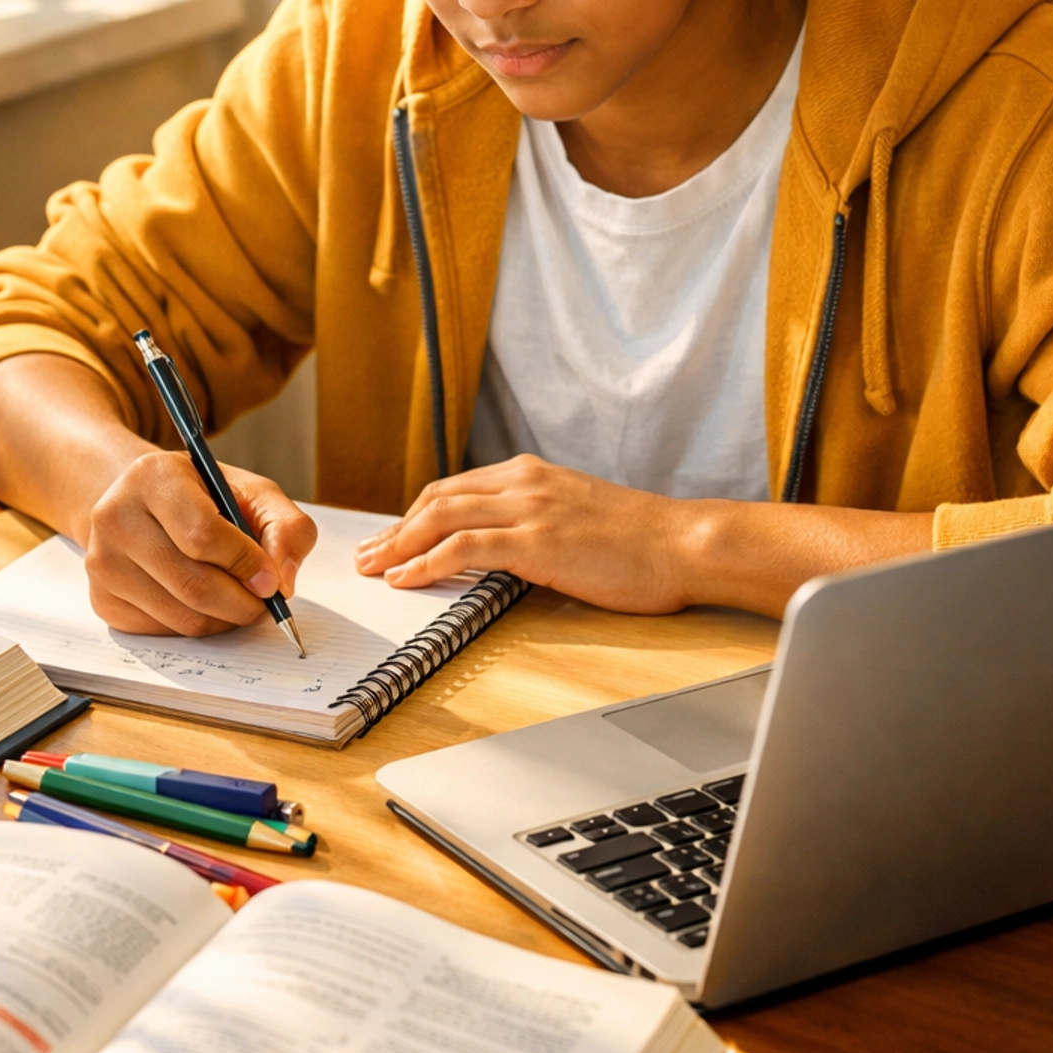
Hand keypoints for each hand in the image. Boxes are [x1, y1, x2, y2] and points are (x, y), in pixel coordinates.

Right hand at [85, 451, 317, 636]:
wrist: (143, 504)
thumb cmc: (204, 497)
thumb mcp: (252, 492)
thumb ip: (286, 527)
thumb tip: (282, 582)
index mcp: (152, 476)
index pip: (202, 535)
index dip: (245, 563)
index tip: (271, 579)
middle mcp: (115, 517)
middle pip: (194, 585)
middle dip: (243, 603)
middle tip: (264, 602)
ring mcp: (103, 562)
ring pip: (182, 617)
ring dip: (225, 619)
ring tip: (239, 599)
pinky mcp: (103, 600)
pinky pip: (165, 632)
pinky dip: (198, 626)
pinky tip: (205, 602)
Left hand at [355, 455, 689, 612]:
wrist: (684, 543)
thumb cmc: (642, 540)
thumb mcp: (579, 515)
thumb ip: (539, 519)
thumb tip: (505, 547)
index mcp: (532, 473)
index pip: (455, 488)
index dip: (416, 514)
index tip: (393, 538)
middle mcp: (524, 482)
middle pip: (437, 499)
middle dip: (395, 529)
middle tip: (368, 555)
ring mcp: (529, 509)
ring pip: (441, 518)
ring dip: (398, 545)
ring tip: (374, 569)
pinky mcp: (537, 542)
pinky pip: (464, 548)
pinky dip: (426, 562)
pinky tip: (406, 579)